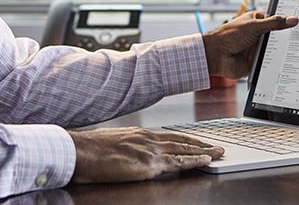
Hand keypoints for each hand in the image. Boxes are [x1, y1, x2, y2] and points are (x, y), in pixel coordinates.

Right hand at [68, 127, 223, 182]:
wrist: (80, 152)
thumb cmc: (89, 151)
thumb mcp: (112, 144)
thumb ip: (126, 148)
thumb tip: (129, 154)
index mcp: (139, 134)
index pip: (169, 136)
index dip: (186, 139)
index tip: (197, 141)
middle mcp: (147, 139)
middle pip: (181, 140)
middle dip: (201, 144)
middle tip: (217, 145)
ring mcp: (149, 150)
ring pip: (184, 149)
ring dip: (204, 151)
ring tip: (219, 153)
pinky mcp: (148, 164)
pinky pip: (178, 163)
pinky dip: (194, 161)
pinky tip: (206, 161)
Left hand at [202, 11, 297, 78]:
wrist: (215, 56)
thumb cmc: (229, 36)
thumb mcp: (254, 26)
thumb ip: (274, 23)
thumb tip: (293, 19)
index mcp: (257, 22)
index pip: (277, 19)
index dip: (289, 21)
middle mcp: (259, 35)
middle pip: (279, 36)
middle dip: (290, 38)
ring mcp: (258, 49)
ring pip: (276, 50)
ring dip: (284, 52)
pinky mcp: (257, 63)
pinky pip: (270, 64)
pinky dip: (277, 65)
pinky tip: (291, 66)